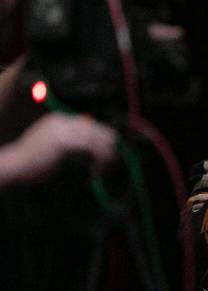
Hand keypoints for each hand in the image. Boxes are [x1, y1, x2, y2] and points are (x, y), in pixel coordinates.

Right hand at [2, 113, 116, 186]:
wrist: (15, 164)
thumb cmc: (32, 160)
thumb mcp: (53, 145)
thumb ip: (71, 142)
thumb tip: (96, 146)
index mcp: (59, 119)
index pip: (92, 125)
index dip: (103, 140)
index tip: (108, 155)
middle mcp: (63, 120)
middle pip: (99, 130)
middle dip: (108, 148)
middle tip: (108, 165)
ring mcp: (63, 129)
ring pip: (98, 139)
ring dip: (105, 157)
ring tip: (101, 171)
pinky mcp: (64, 141)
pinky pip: (92, 148)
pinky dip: (99, 160)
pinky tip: (96, 171)